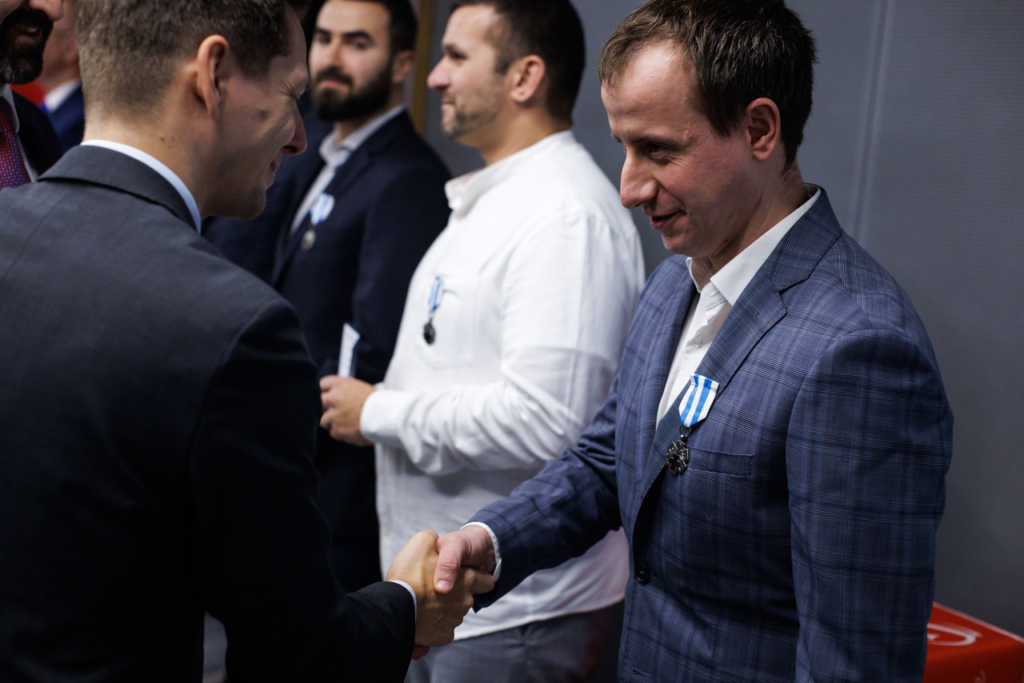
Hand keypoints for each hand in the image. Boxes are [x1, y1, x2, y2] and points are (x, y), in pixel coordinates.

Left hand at [319, 375, 374, 444]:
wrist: (385, 416)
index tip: (332, 394)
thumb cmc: (377, 402)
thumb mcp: (361, 387)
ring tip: (347, 422)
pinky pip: (333, 432)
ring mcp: (334, 415)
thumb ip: (346, 390)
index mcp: (341, 384)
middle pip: (322, 401)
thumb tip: (336, 393)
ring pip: (324, 420)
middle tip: (341, 410)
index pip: (323, 384)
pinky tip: (351, 429)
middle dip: (329, 406)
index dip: (328, 390)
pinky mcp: (337, 429)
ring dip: (333, 421)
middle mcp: (334, 398)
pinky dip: (341, 432)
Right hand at [386, 530, 495, 648]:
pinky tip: (418, 618)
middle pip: (465, 598)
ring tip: (421, 603)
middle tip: (431, 589)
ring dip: (440, 610)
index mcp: (468, 578)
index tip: (462, 577)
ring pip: (451, 614)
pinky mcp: (442, 636)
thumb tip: (436, 546)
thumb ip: (434, 540)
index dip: (475, 577)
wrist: (393, 607)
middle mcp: (466, 602)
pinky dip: (432, 627)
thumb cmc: (410, 573)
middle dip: (453, 595)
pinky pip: (440, 630)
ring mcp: (454, 621)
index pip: (487, 581)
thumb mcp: (423, 542)